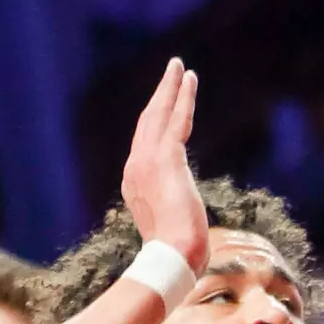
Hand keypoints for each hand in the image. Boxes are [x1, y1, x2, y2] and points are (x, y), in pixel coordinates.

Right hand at [121, 58, 208, 273]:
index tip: (165, 106)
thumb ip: (173, 216)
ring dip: (170, 88)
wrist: (172, 256)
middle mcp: (135, 167)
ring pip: (159, 114)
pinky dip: (183, 96)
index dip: (154, 122)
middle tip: (171, 72)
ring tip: (179, 67)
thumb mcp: (171, 228)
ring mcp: (148, 161)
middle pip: (146, 122)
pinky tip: (190, 78)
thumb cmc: (177, 252)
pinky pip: (177, 119)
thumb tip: (186, 229)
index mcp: (134, 183)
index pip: (144, 144)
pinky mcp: (168, 158)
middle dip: (159, 96)